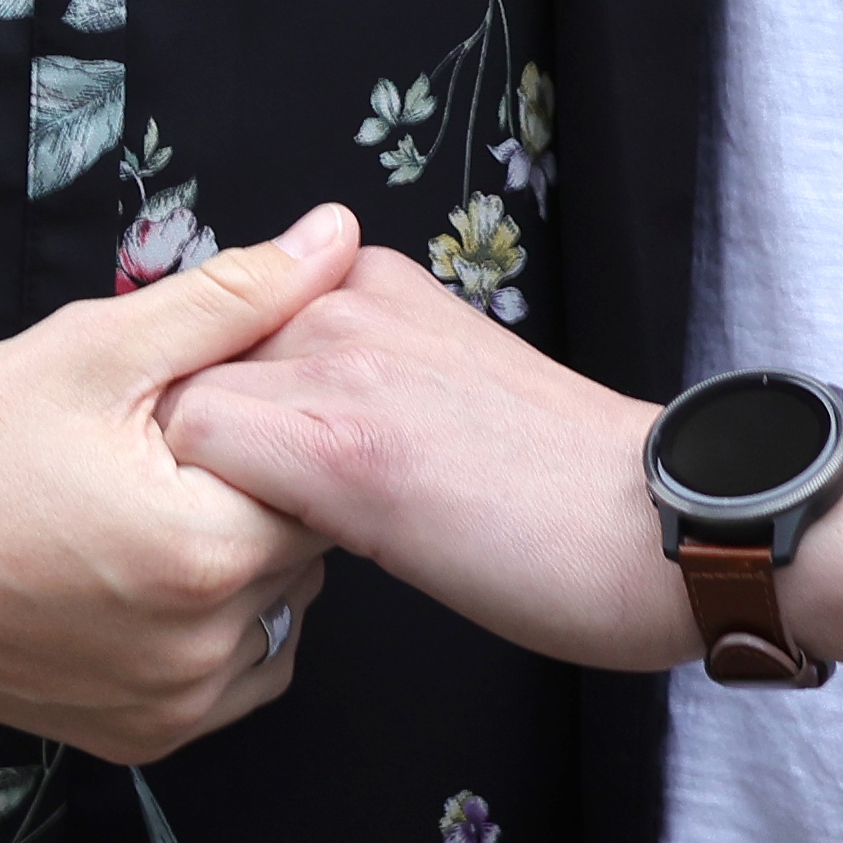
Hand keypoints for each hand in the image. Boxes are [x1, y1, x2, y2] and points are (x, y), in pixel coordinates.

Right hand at [0, 205, 359, 763]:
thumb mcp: (98, 347)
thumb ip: (233, 297)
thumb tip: (337, 236)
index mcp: (206, 552)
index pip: (323, 481)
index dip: (277, 430)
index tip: (216, 407)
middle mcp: (199, 651)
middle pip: (303, 554)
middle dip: (261, 494)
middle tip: (175, 453)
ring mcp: (167, 707)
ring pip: (275, 619)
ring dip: (244, 566)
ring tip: (155, 509)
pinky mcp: (134, 737)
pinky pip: (230, 680)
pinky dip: (214, 632)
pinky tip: (147, 574)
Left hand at [163, 249, 692, 671]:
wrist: (661, 526)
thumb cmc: (562, 492)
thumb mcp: (442, 392)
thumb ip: (355, 379)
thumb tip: (271, 426)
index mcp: (373, 280)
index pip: (223, 326)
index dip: (217, 411)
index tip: (237, 477)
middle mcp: (344, 297)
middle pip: (190, 357)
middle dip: (191, 440)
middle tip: (233, 520)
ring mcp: (338, 362)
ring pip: (180, 402)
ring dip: (194, 479)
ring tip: (252, 547)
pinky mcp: (334, 443)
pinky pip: (196, 449)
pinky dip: (202, 512)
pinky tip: (269, 561)